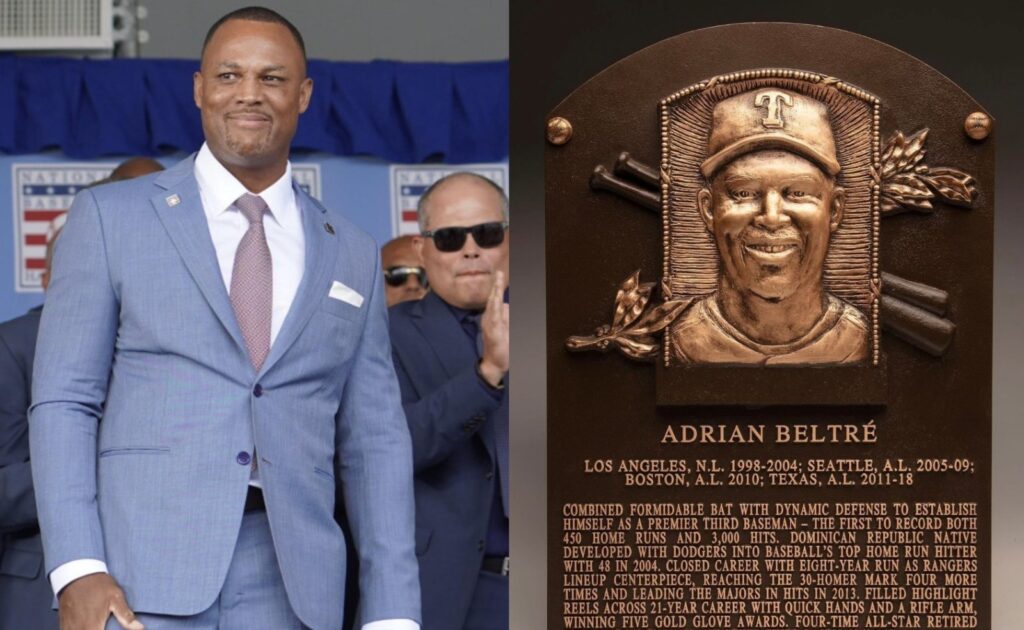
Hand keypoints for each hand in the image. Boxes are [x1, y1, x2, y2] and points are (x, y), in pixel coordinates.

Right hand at [58, 573, 143, 629]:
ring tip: (96, 626)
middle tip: (103, 627)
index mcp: (92, 626)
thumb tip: (139, 628)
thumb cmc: (97, 584)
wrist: (76, 573)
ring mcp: (69, 627)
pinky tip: (85, 626)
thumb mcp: (115, 596)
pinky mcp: (63, 623)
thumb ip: (125, 615)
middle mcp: (79, 629)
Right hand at [479, 271, 508, 386]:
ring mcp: (490, 325)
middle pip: (493, 298)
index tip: (499, 274)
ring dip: (495, 295)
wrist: (495, 363)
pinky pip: (493, 319)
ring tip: (497, 283)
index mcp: (493, 316)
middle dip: (496, 286)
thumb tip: (506, 305)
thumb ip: (506, 316)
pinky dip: (494, 310)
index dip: (497, 286)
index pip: (495, 298)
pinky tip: (495, 301)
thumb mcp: (506, 328)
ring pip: (492, 306)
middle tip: (499, 273)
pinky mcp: (493, 333)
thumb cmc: (501, 346)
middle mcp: (490, 319)